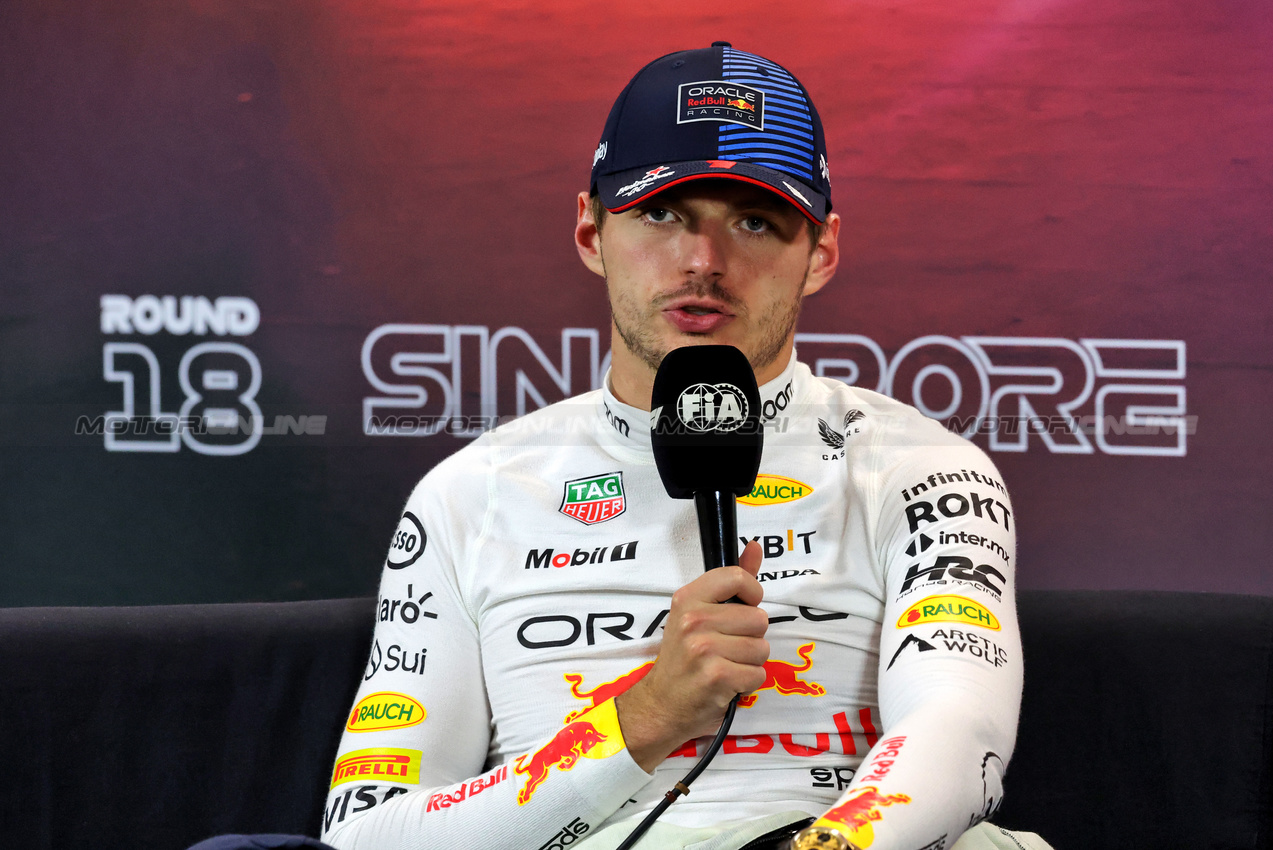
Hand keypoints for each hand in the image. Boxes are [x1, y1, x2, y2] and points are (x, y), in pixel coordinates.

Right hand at [615, 540, 768, 771]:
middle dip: (751, 637)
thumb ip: (730, 583)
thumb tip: (756, 546)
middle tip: (726, 648)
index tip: (744, 607)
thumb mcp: (698, 614)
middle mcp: (693, 620)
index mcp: (688, 599)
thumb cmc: (683, 659)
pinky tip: (726, 684)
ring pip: (761, 649)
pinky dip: (747, 684)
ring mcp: (704, 649)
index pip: (737, 577)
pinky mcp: (716, 677)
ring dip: (750, 662)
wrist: (661, 705)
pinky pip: (758, 674)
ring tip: (725, 666)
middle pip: (759, 618)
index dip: (752, 594)